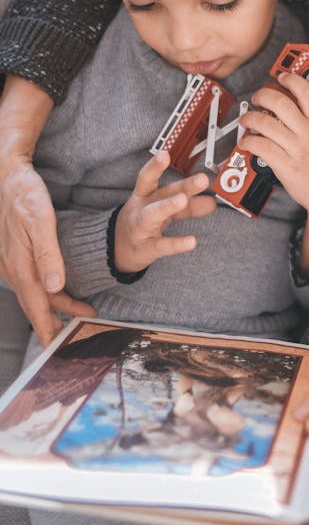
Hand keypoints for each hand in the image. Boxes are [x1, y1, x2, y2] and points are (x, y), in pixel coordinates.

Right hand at [0, 154, 92, 344]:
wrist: (7, 175)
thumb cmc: (23, 194)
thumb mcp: (39, 220)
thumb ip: (48, 254)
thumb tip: (54, 288)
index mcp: (19, 266)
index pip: (35, 307)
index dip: (47, 329)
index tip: (56, 349)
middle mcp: (13, 269)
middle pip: (36, 305)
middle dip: (55, 322)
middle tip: (78, 336)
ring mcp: (12, 263)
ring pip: (36, 293)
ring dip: (57, 306)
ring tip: (84, 312)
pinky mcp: (16, 256)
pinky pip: (33, 281)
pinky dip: (49, 291)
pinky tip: (61, 290)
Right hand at [114, 150, 214, 272]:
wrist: (120, 249)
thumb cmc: (144, 224)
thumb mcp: (164, 211)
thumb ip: (188, 207)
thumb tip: (212, 202)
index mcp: (144, 196)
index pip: (148, 178)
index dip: (155, 166)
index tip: (165, 154)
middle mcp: (141, 209)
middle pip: (160, 194)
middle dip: (181, 186)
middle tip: (202, 179)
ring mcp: (141, 228)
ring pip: (152, 215)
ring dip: (167, 206)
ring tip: (183, 200)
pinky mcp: (146, 248)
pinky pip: (161, 245)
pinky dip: (176, 244)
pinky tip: (191, 242)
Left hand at [238, 72, 308, 270]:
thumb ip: (307, 123)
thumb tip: (283, 110)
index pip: (307, 93)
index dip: (291, 80)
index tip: (280, 77)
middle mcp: (308, 133)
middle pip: (281, 103)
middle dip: (263, 95)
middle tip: (256, 98)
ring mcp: (296, 149)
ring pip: (266, 123)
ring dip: (250, 118)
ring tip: (246, 120)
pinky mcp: (286, 165)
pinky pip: (261, 147)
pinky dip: (248, 142)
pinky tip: (247, 142)